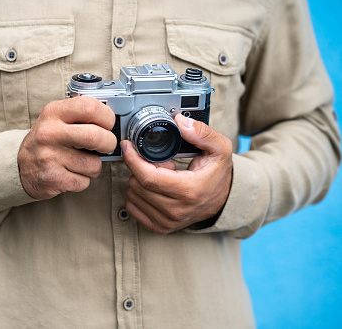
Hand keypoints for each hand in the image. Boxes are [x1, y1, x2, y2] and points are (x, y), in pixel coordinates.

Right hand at [18, 96, 116, 199]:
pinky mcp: (53, 178)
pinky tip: (71, 173)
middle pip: (96, 137)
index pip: (90, 107)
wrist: (20, 165)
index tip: (107, 124)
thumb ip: (80, 114)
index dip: (107, 117)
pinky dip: (83, 180)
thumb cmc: (47, 140)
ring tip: (81, 162)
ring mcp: (50, 157)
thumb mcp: (57, 118)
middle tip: (105, 145)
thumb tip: (113, 118)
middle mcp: (50, 133)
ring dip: (94, 166)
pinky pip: (84, 181)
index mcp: (54, 112)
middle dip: (108, 143)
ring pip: (94, 164)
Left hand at [122, 114, 232, 234]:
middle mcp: (177, 210)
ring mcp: (167, 222)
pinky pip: (132, 207)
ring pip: (132, 195)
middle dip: (141, 168)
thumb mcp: (219, 149)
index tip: (128, 146)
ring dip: (140, 181)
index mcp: (189, 191)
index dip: (132, 159)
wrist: (222, 201)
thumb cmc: (217, 175)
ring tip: (161, 176)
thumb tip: (180, 122)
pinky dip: (138, 194)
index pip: (148, 177)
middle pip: (137, 185)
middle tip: (160, 163)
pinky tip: (155, 189)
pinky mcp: (160, 227)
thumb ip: (202, 133)